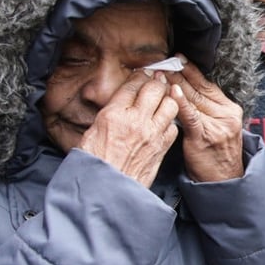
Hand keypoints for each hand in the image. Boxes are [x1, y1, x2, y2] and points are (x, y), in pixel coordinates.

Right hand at [79, 70, 178, 187]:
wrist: (105, 191)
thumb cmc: (93, 164)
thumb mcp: (91, 133)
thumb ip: (108, 115)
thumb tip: (117, 105)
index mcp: (114, 114)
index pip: (133, 85)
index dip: (140, 76)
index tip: (144, 73)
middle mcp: (136, 121)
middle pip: (155, 89)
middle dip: (157, 81)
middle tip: (158, 78)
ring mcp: (152, 134)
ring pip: (170, 104)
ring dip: (169, 98)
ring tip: (165, 97)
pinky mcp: (162, 148)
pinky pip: (173, 127)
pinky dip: (171, 122)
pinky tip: (165, 123)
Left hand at [164, 55, 244, 182]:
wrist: (225, 181)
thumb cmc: (216, 156)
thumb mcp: (217, 128)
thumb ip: (206, 110)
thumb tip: (183, 92)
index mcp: (230, 110)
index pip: (207, 85)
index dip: (192, 71)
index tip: (179, 58)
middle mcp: (226, 114)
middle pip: (199, 89)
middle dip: (180, 74)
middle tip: (164, 60)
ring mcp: (217, 125)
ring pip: (193, 99)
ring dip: (176, 83)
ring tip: (162, 71)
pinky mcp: (205, 136)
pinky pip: (190, 115)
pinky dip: (180, 102)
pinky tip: (172, 91)